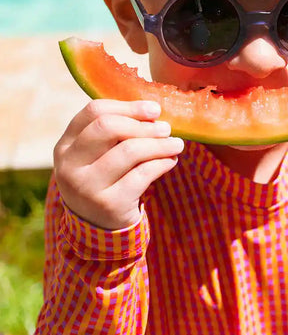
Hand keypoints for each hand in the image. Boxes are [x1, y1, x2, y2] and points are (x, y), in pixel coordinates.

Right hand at [54, 100, 183, 229]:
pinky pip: (142, 175)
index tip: (153, 109)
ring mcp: (86, 187)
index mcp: (65, 146)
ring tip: (176, 144)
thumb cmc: (104, 180)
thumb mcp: (97, 156)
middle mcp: (69, 165)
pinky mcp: (109, 204)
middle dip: (143, 125)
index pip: (93, 111)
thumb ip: (115, 133)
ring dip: (159, 144)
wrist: (98, 227)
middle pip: (108, 127)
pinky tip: (170, 161)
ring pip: (129, 151)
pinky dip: (162, 163)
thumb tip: (152, 112)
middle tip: (165, 128)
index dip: (127, 107)